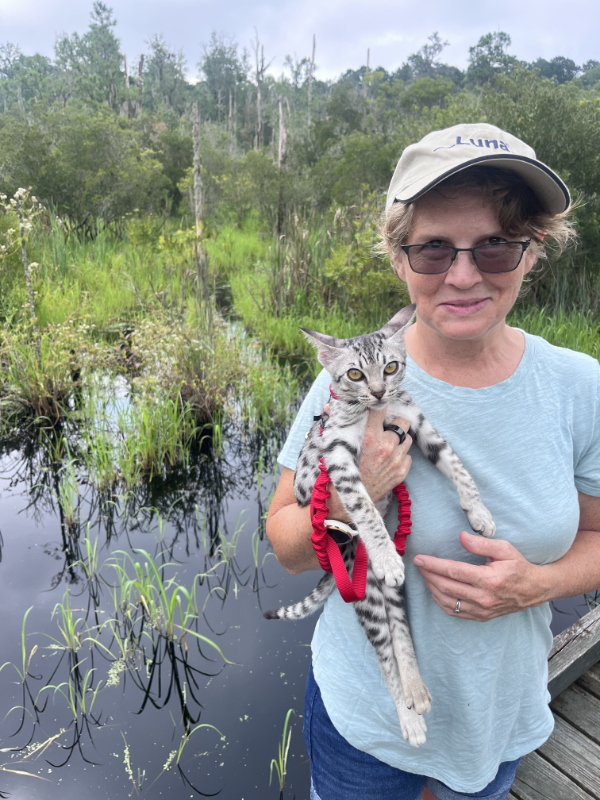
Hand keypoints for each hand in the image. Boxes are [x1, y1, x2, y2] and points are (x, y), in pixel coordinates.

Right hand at [325, 405, 412, 520]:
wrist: (344, 501)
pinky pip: (408, 457)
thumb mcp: (335, 445)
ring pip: (407, 439)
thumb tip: (328, 406)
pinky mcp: (401, 472)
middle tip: (386, 429)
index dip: (380, 406)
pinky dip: (401, 457)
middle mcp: (386, 446)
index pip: (381, 409)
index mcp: (369, 436)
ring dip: (399, 441)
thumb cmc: (337, 471)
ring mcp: (396, 460)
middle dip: (395, 424)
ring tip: (387, 446)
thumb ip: (335, 422)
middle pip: (402, 423)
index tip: (378, 406)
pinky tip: (388, 461)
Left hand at [413, 532, 549, 620]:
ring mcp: (482, 610)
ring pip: (448, 602)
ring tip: (425, 576)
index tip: (420, 559)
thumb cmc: (518, 566)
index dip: (434, 565)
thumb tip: (461, 537)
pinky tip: (435, 590)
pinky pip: (455, 612)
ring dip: (432, 588)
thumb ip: (481, 543)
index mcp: (489, 579)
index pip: (454, 571)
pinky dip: (441, 602)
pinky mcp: (481, 617)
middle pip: (447, 587)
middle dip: (429, 575)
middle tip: (419, 565)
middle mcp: (484, 598)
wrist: (534, 590)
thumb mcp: (504, 549)